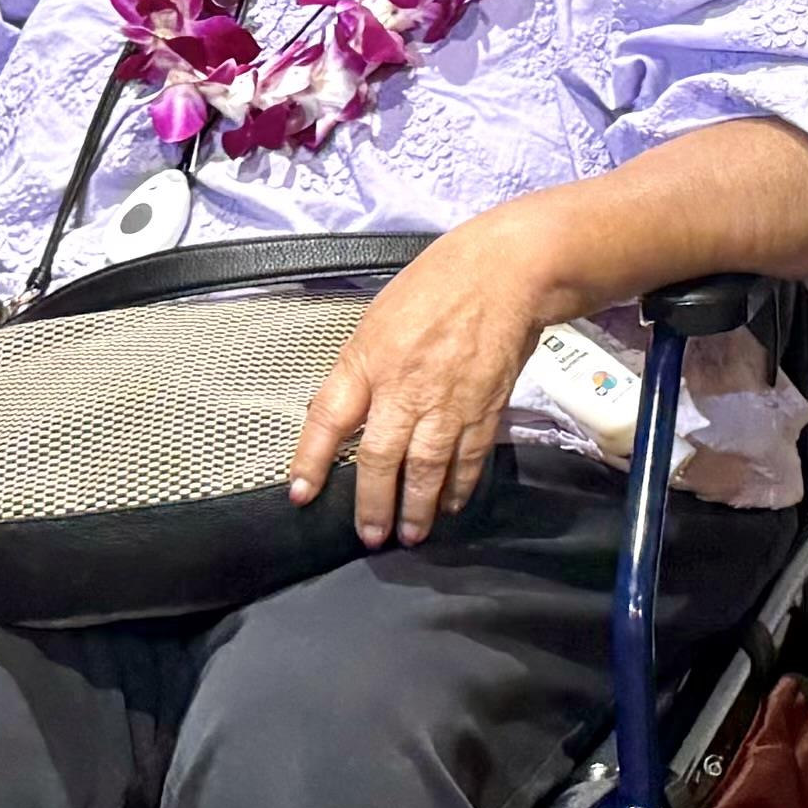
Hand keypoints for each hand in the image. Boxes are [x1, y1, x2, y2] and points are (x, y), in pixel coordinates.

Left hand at [291, 209, 578, 546]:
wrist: (506, 272)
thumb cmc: (439, 284)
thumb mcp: (378, 318)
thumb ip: (361, 367)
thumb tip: (345, 410)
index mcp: (369, 359)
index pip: (329, 418)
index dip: (311, 460)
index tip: (301, 493)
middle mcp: (405, 387)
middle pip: (379, 458)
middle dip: (372, 504)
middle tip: (369, 534)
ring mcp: (448, 402)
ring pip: (426, 469)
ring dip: (416, 508)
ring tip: (410, 535)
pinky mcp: (485, 409)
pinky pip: (468, 459)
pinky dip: (458, 487)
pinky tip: (449, 504)